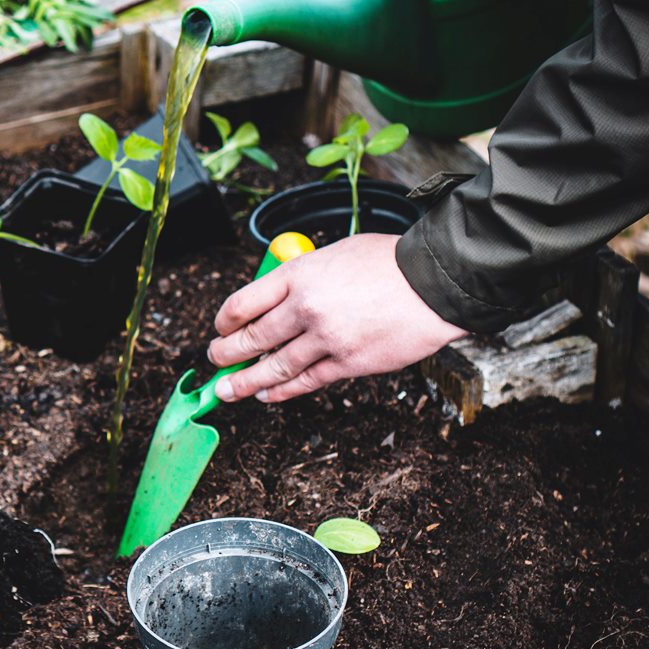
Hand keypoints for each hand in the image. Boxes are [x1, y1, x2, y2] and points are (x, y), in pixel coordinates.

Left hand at [208, 233, 464, 402]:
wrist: (434, 283)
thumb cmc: (389, 263)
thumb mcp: (335, 254)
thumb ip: (304, 275)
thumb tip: (279, 297)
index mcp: (299, 274)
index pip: (243, 302)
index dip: (224, 321)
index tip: (219, 328)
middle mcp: (306, 308)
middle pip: (252, 338)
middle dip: (225, 354)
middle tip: (214, 361)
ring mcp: (326, 339)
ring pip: (273, 367)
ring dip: (244, 382)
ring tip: (227, 390)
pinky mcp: (348, 363)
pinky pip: (305, 382)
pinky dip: (281, 391)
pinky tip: (267, 395)